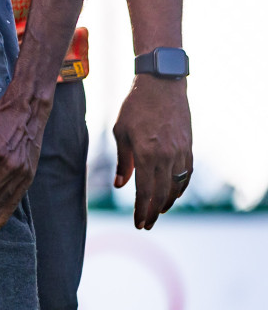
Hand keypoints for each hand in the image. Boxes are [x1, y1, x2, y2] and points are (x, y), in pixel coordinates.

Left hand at [113, 76, 192, 229]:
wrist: (161, 86)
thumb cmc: (134, 107)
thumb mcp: (120, 132)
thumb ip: (122, 161)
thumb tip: (120, 185)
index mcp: (146, 153)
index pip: (145, 191)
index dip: (141, 210)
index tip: (138, 223)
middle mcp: (166, 156)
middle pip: (162, 194)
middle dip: (153, 212)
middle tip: (146, 224)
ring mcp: (180, 152)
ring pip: (176, 186)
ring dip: (167, 202)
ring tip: (156, 210)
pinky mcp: (188, 147)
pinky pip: (186, 175)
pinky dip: (179, 187)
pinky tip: (172, 193)